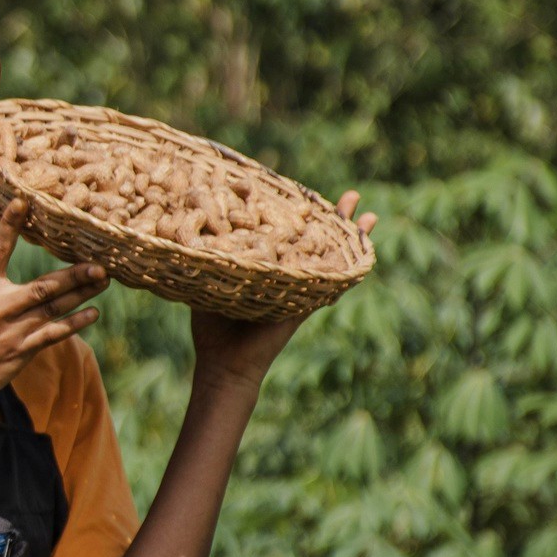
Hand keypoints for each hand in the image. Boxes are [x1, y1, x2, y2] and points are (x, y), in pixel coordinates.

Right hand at [0, 199, 109, 426]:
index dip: (10, 225)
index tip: (25, 203)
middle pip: (44, 286)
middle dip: (75, 273)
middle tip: (100, 262)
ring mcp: (12, 333)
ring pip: (54, 309)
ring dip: (82, 294)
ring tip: (104, 280)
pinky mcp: (20, 353)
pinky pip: (53, 336)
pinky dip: (74, 324)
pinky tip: (92, 314)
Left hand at [189, 189, 378, 387]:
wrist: (224, 362)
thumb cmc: (211, 326)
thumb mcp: (207, 284)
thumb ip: (208, 261)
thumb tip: (189, 233)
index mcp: (265, 268)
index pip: (284, 235)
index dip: (295, 215)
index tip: (303, 194)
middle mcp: (287, 275)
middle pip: (314, 241)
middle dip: (332, 219)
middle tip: (352, 196)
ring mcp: (302, 288)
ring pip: (331, 257)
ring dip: (350, 235)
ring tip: (366, 211)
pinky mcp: (307, 304)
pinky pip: (334, 282)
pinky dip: (351, 265)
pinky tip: (368, 246)